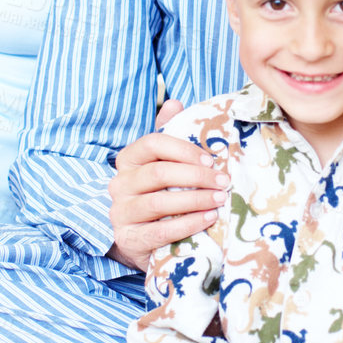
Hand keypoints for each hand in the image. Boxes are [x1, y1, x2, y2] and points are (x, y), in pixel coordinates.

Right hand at [107, 100, 229, 271]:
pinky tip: (209, 219)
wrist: (144, 240)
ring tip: (220, 199)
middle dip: (196, 177)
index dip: (184, 149)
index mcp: (128, 160)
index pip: (152, 143)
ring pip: (159, 202)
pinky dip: (189, 224)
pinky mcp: (129, 239)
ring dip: (195, 200)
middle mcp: (119, 184)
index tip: (211, 160)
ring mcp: (120, 212)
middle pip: (158, 173)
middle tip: (224, 182)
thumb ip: (169, 134)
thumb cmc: (161, 194)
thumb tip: (174, 102)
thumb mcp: (164, 164)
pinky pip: (161, 230)